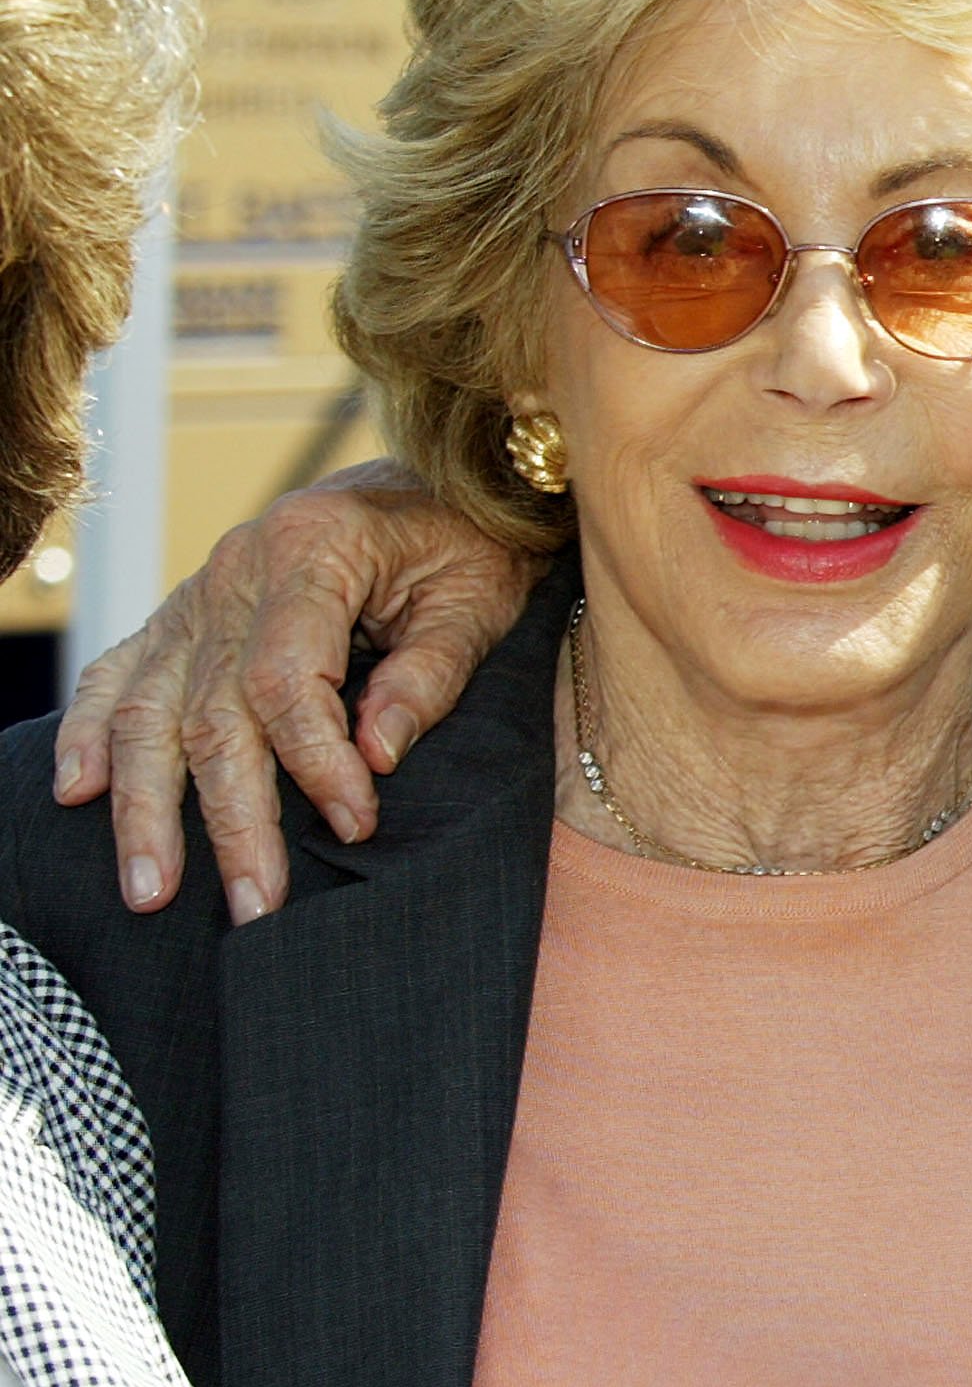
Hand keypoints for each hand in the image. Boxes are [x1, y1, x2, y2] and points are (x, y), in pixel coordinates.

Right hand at [54, 461, 540, 923]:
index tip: (357, 824)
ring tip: (151, 890)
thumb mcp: (478, 598)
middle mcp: (238, 568)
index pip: (288, 680)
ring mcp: (200, 591)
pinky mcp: (185, 614)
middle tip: (256, 903)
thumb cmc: (472, 541)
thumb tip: (374, 755)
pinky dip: (92, 733)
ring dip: (145, 806)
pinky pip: (120, 674)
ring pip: (148, 708)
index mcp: (312, 549)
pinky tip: (78, 792)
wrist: (446, 482)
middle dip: (230, 818)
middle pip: (212, 712)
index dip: (316, 763)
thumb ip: (429, 675)